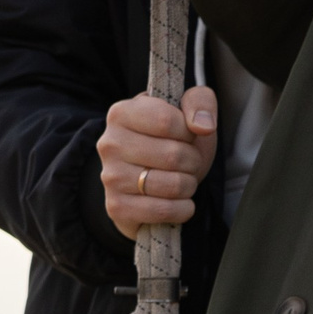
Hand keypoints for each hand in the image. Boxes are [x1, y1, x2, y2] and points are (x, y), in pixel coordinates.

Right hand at [98, 85, 217, 237]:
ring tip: (181, 179)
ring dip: (189, 185)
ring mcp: (110, 177)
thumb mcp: (189, 114)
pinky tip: (178, 201)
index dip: (189, 132)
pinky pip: (164, 211)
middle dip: (192, 161)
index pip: (167, 120)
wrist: (155, 180)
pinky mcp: (117, 208)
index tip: (186, 135)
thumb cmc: (172, 142)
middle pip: (173, 155)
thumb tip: (202, 126)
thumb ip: (200, 102)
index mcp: (122, 112)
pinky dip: (183, 209)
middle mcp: (110, 144)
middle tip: (186, 161)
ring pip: (172, 185)